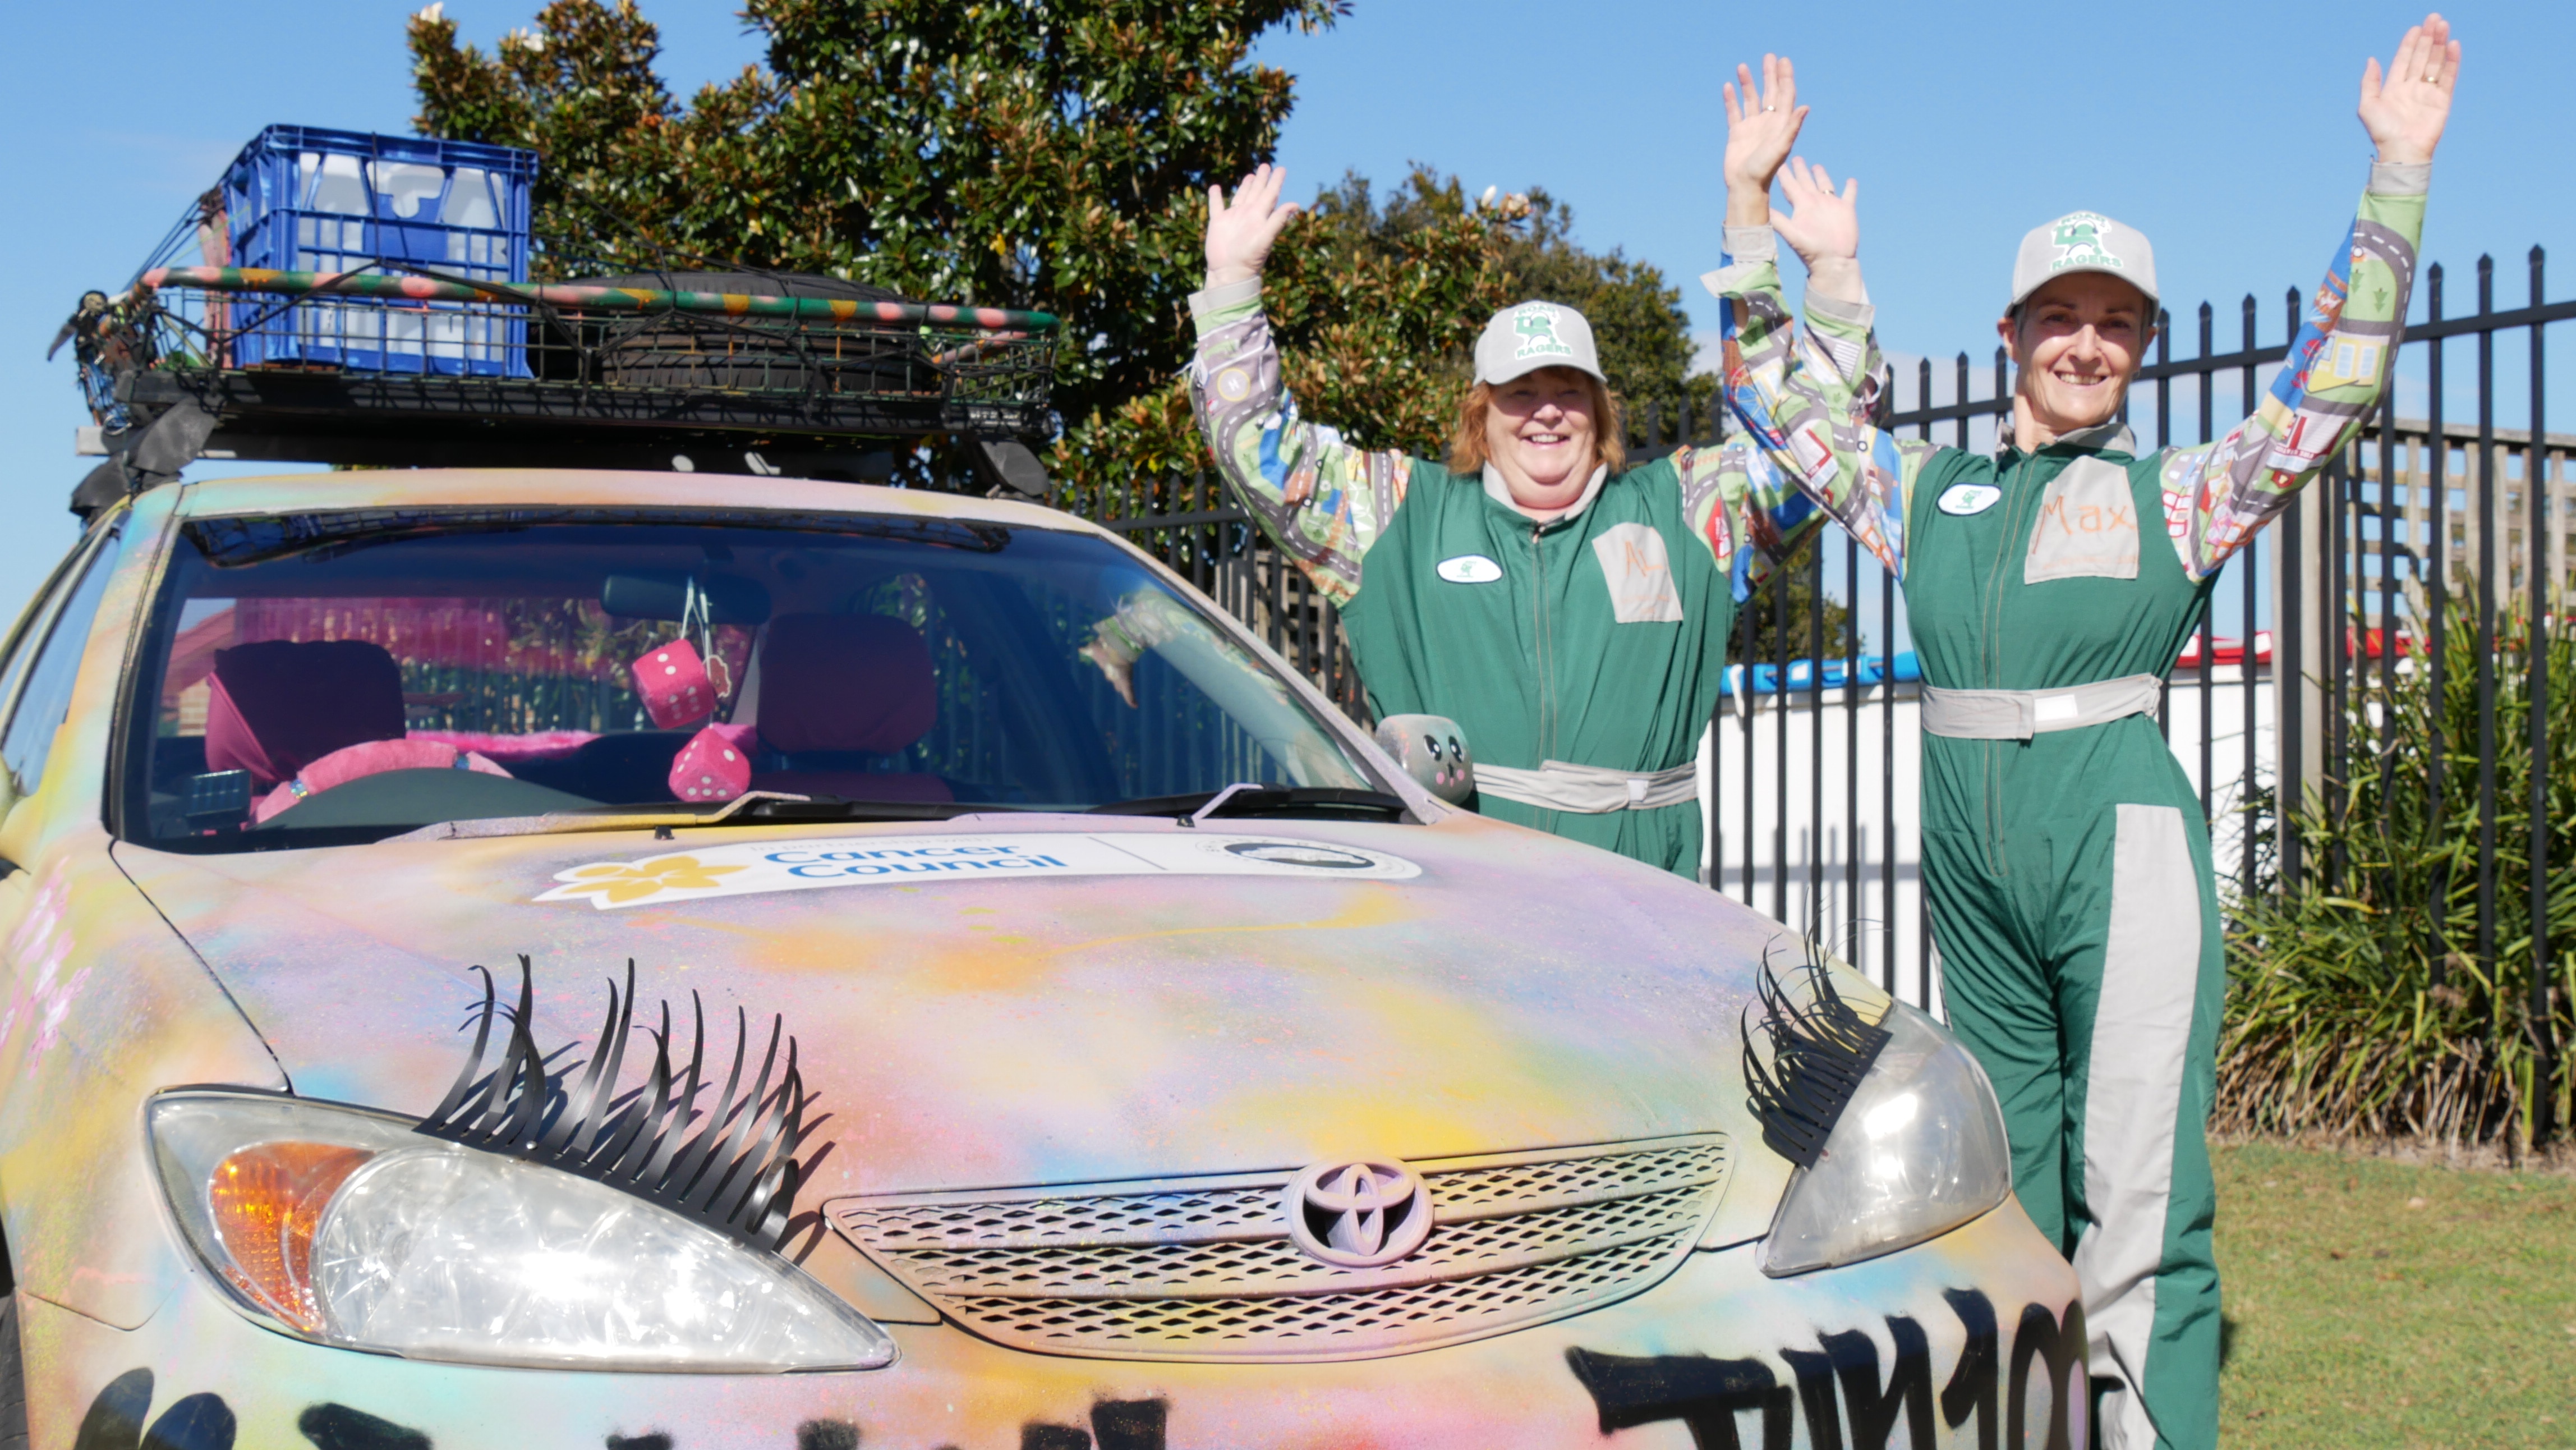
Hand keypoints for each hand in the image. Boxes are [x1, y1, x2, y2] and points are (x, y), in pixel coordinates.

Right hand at [1205, 163, 1299, 288]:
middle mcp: (1248, 215)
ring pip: (1240, 196)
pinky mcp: (1218, 223)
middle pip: (1257, 192)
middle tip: (1266, 166)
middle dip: (1262, 179)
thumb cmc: (1249, 258)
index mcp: (1260, 216)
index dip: (1276, 181)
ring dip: (1245, 186)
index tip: (1281, 169)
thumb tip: (1296, 204)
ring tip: (1251, 175)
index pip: (1271, 194)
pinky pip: (1216, 206)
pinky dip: (1215, 197)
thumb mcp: (1266, 237)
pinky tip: (1215, 188)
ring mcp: (1233, 218)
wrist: (1230, 272)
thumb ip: (1278, 220)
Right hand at [1723, 54, 1807, 224]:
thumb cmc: (1765, 170)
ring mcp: (1752, 127)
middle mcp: (1767, 122)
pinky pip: (1733, 112)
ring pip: (1750, 99)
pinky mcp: (1737, 133)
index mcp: (1780, 124)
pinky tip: (1728, 86)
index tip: (1783, 61)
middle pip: (1770, 93)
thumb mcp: (1781, 148)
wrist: (1745, 186)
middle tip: (1769, 56)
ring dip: (1748, 83)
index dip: (1785, 78)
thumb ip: (1792, 127)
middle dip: (1770, 75)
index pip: (1785, 95)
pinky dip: (1731, 99)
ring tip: (1743, 66)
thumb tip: (1804, 107)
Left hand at [1772, 157, 1859, 266]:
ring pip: (1825, 184)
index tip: (1777, 161)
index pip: (1789, 186)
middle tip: (1795, 157)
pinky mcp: (1846, 210)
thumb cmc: (1810, 250)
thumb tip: (1762, 209)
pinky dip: (1851, 187)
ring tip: (1816, 165)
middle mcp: (1814, 203)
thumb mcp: (1792, 233)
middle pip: (1806, 181)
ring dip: (1821, 175)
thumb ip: (1778, 220)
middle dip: (1800, 169)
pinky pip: (1849, 194)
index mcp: (1801, 206)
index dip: (1784, 174)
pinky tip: (1851, 180)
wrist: (1832, 262)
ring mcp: (1831, 205)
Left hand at [2359, 13, 2458, 165]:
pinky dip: (2451, 61)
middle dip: (2428, 38)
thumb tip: (2371, 59)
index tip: (2416, 27)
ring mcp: (2428, 92)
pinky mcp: (2442, 100)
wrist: (2401, 151)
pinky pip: (2449, 76)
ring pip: (2435, 62)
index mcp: (2394, 88)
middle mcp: (2412, 88)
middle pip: (2422, 57)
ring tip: (2443, 25)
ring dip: (2440, 44)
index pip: (2404, 59)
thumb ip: (2369, 82)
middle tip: (2434, 19)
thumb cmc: (2382, 131)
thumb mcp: (2368, 105)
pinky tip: (2453, 45)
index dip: (2410, 43)